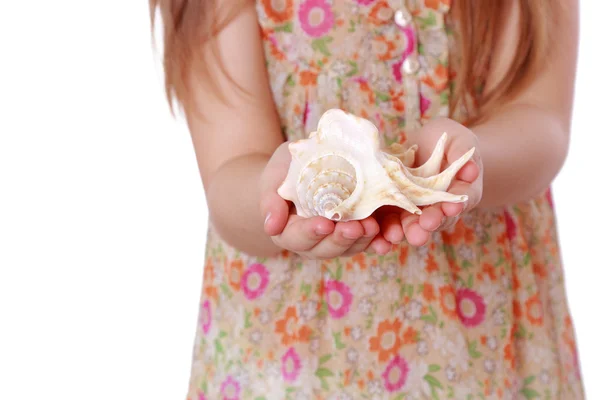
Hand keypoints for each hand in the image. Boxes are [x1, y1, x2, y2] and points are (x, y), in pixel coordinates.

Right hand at [259, 142, 382, 258]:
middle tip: (356, 227)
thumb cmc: (285, 169)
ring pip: (348, 248)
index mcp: (288, 230)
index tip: (324, 223)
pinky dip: (378, 241)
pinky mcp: (355, 233)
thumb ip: (270, 200)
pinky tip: (389, 237)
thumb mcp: (274, 176)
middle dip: (342, 239)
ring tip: (374, 227)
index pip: (297, 237)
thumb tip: (270, 226)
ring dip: (362, 241)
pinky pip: (367, 241)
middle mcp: (311, 241)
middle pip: (325, 249)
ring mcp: (334, 239)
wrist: (304, 165)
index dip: (311, 232)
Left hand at [379, 118, 483, 245]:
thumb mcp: (458, 142)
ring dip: (401, 232)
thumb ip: (463, 154)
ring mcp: (413, 211)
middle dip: (427, 225)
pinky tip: (375, 238)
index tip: (452, 206)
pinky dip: (380, 232)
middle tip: (425, 225)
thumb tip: (471, 170)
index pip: (457, 203)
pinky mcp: (391, 207)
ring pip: (408, 227)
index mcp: (457, 195)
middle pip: (432, 222)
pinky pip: (386, 223)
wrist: (425, 146)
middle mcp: (435, 209)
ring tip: (395, 235)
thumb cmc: (449, 143)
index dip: (454, 206)